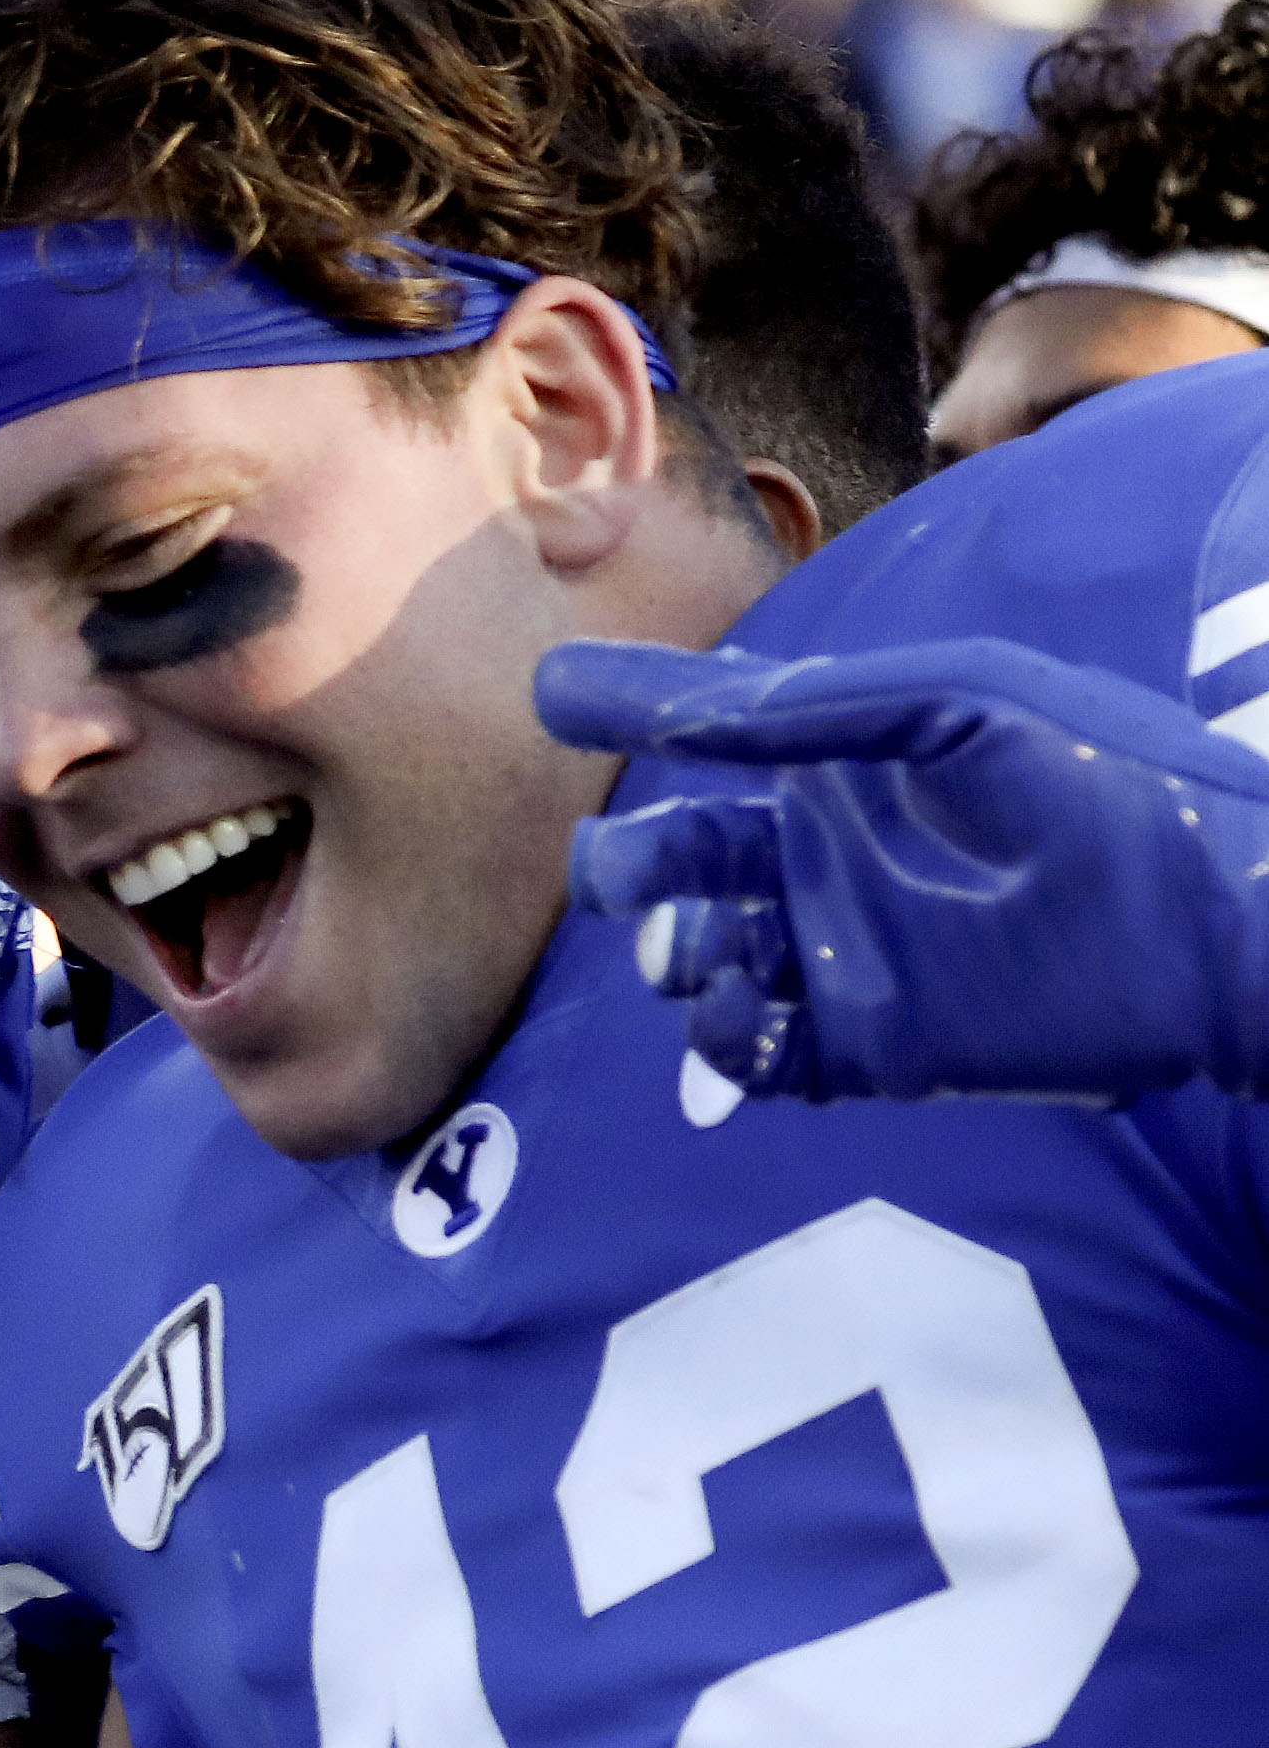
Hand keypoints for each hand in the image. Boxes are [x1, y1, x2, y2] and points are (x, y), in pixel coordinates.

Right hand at [542, 635, 1268, 1105]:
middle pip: (678, 860)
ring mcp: (847, 956)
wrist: (1226, 927)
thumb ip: (808, 707)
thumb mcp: (952, 705)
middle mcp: (833, 859)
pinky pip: (750, 1054)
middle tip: (621, 868)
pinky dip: (720, 1036)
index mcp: (848, 764)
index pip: (711, 733)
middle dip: (629, 862)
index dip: (628, 709)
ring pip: (697, 957)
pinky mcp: (871, 1050)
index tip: (546, 693)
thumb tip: (668, 705)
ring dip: (672, 951)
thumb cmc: (1109, 783)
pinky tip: (744, 1007)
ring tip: (703, 948)